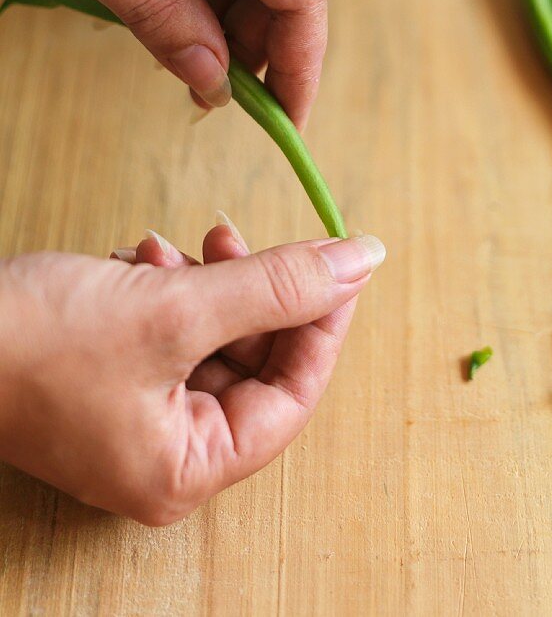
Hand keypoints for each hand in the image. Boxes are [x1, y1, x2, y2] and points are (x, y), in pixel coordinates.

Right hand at [0, 220, 385, 523]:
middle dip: (249, 292)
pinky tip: (140, 260)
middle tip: (240, 239)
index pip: (290, 397)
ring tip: (175, 249)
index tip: (339, 265)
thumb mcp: (176, 309)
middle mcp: (162, 454)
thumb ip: (277, 286)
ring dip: (204, 283)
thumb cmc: (33, 343)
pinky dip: (165, 289)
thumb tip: (362, 262)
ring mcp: (132, 417)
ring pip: (208, 338)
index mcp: (185, 468)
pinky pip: (166, 331)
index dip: (321, 324)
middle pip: (250, 362)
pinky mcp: (106, 378)